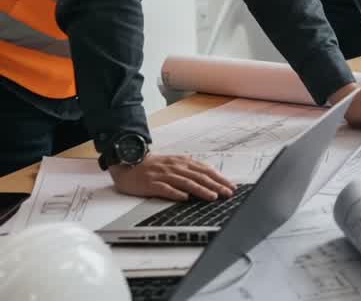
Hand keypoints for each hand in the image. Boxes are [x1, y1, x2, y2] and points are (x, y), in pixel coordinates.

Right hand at [108, 154, 235, 201]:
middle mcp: (175, 167)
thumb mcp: (175, 164)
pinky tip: (184, 198)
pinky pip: (164, 188)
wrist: (129, 162)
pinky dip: (175, 193)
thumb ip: (191, 169)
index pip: (206, 170)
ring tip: (212, 196)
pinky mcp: (151, 183)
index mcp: (183, 162)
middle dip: (216, 185)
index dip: (220, 178)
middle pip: (199, 176)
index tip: (231, 186)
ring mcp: (163, 175)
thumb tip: (211, 176)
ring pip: (186, 182)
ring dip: (200, 190)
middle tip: (228, 194)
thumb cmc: (154, 166)